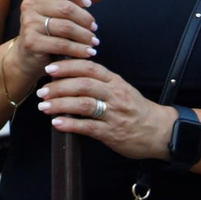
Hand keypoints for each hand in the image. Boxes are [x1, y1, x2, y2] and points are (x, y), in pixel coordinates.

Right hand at [6, 0, 111, 101]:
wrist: (29, 53)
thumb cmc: (50, 25)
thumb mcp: (64, 5)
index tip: (88, 3)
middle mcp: (29, 4)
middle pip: (66, 7)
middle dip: (85, 19)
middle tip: (94, 27)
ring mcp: (29, 23)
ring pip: (66, 27)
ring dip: (84, 35)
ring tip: (93, 40)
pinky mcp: (31, 42)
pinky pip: (62, 44)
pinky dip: (78, 49)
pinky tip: (87, 51)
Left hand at [36, 58, 170, 160]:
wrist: (158, 130)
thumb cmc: (135, 108)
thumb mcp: (120, 89)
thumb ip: (99, 82)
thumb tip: (70, 74)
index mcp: (115, 81)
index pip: (90, 68)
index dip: (68, 66)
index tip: (50, 68)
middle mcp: (114, 94)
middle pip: (84, 85)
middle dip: (60, 86)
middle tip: (42, 90)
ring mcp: (114, 114)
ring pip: (84, 104)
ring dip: (61, 104)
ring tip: (44, 106)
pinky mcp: (112, 133)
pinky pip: (89, 127)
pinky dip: (71, 125)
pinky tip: (57, 123)